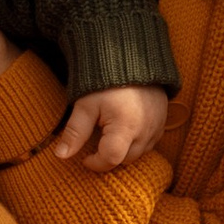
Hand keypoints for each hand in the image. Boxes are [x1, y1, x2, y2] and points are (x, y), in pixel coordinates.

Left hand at [54, 83, 169, 172]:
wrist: (132, 60)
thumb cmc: (106, 82)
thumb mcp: (86, 105)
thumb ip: (75, 132)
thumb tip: (61, 155)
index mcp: (125, 126)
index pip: (110, 158)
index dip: (95, 163)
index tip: (85, 157)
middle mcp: (145, 131)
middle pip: (124, 160)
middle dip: (107, 156)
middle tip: (95, 142)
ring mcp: (156, 128)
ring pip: (138, 155)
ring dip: (122, 151)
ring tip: (109, 134)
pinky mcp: (162, 124)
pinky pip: (149, 144)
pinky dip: (135, 143)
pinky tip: (124, 129)